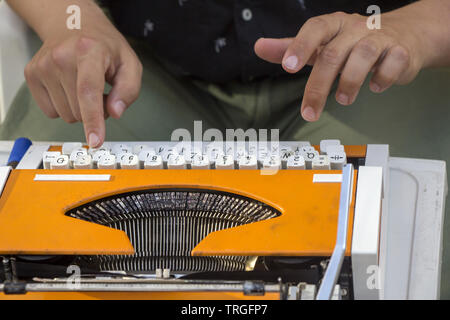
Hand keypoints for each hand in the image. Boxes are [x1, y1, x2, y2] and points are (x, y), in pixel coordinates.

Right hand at [24, 14, 141, 146]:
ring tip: (85, 86)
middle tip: (101, 91)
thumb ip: (128, 90)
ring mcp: (43, 66)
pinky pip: (51, 112)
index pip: (88, 91)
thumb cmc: (104, 47)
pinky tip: (69, 87)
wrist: (73, 26)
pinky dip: (65, 106)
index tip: (95, 140)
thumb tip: (115, 112)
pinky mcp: (32, 75)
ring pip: (66, 115)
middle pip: (79, 111)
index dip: (93, 119)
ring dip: (80, 109)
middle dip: (95, 111)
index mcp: (89, 50)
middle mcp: (61, 57)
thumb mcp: (129, 64)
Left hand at [254, 10, 426, 121]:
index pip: (315, 28)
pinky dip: (383, 78)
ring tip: (343, 100)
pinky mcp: (400, 51)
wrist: (404, 36)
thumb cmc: (353, 42)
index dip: (300, 46)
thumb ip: (290, 47)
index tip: (287, 66)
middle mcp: (355, 28)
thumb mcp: (321, 43)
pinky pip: (392, 63)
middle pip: (333, 54)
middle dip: (318, 86)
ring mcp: (380, 38)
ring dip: (350, 83)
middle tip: (310, 111)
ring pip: (363, 56)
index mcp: (334, 24)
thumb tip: (259, 47)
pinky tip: (375, 87)